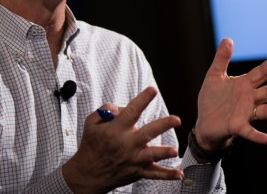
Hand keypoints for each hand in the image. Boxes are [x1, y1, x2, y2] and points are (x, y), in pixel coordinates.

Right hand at [62, 86, 182, 193]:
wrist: (87, 175)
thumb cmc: (91, 146)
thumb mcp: (91, 123)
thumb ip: (106, 110)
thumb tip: (122, 107)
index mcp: (115, 130)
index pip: (131, 112)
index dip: (142, 100)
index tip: (152, 90)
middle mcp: (126, 144)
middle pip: (147, 133)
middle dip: (163, 125)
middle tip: (176, 119)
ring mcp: (133, 159)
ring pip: (152, 155)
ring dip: (163, 152)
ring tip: (174, 150)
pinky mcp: (137, 171)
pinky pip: (154, 174)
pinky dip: (167, 175)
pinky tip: (179, 174)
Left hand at [194, 37, 266, 150]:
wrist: (203, 123)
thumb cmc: (211, 100)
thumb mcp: (214, 76)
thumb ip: (222, 58)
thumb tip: (228, 38)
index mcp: (244, 84)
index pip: (260, 73)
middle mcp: (249, 98)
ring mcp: (245, 113)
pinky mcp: (238, 127)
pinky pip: (250, 132)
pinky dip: (259, 136)